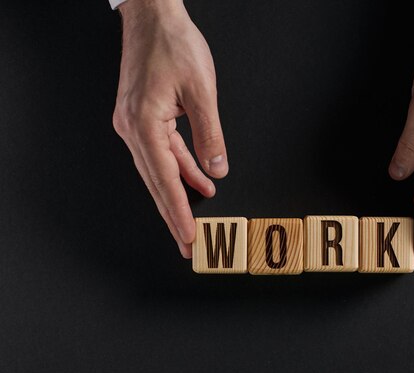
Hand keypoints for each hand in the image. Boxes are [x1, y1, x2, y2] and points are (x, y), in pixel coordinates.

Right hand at [112, 0, 227, 257]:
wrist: (153, 16)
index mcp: (143, 123)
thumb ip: (210, 135)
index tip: (188, 236)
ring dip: (178, 194)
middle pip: (156, 183)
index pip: (164, 179)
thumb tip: (216, 170)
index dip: (178, 212)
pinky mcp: (142, 117)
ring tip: (196, 220)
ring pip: (159, 170)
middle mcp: (133, 128)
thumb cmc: (173, 44)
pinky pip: (163, 152)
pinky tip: (198, 181)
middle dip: (174, 215)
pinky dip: (181, 168)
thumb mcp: (201, 91)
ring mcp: (134, 124)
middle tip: (187, 244)